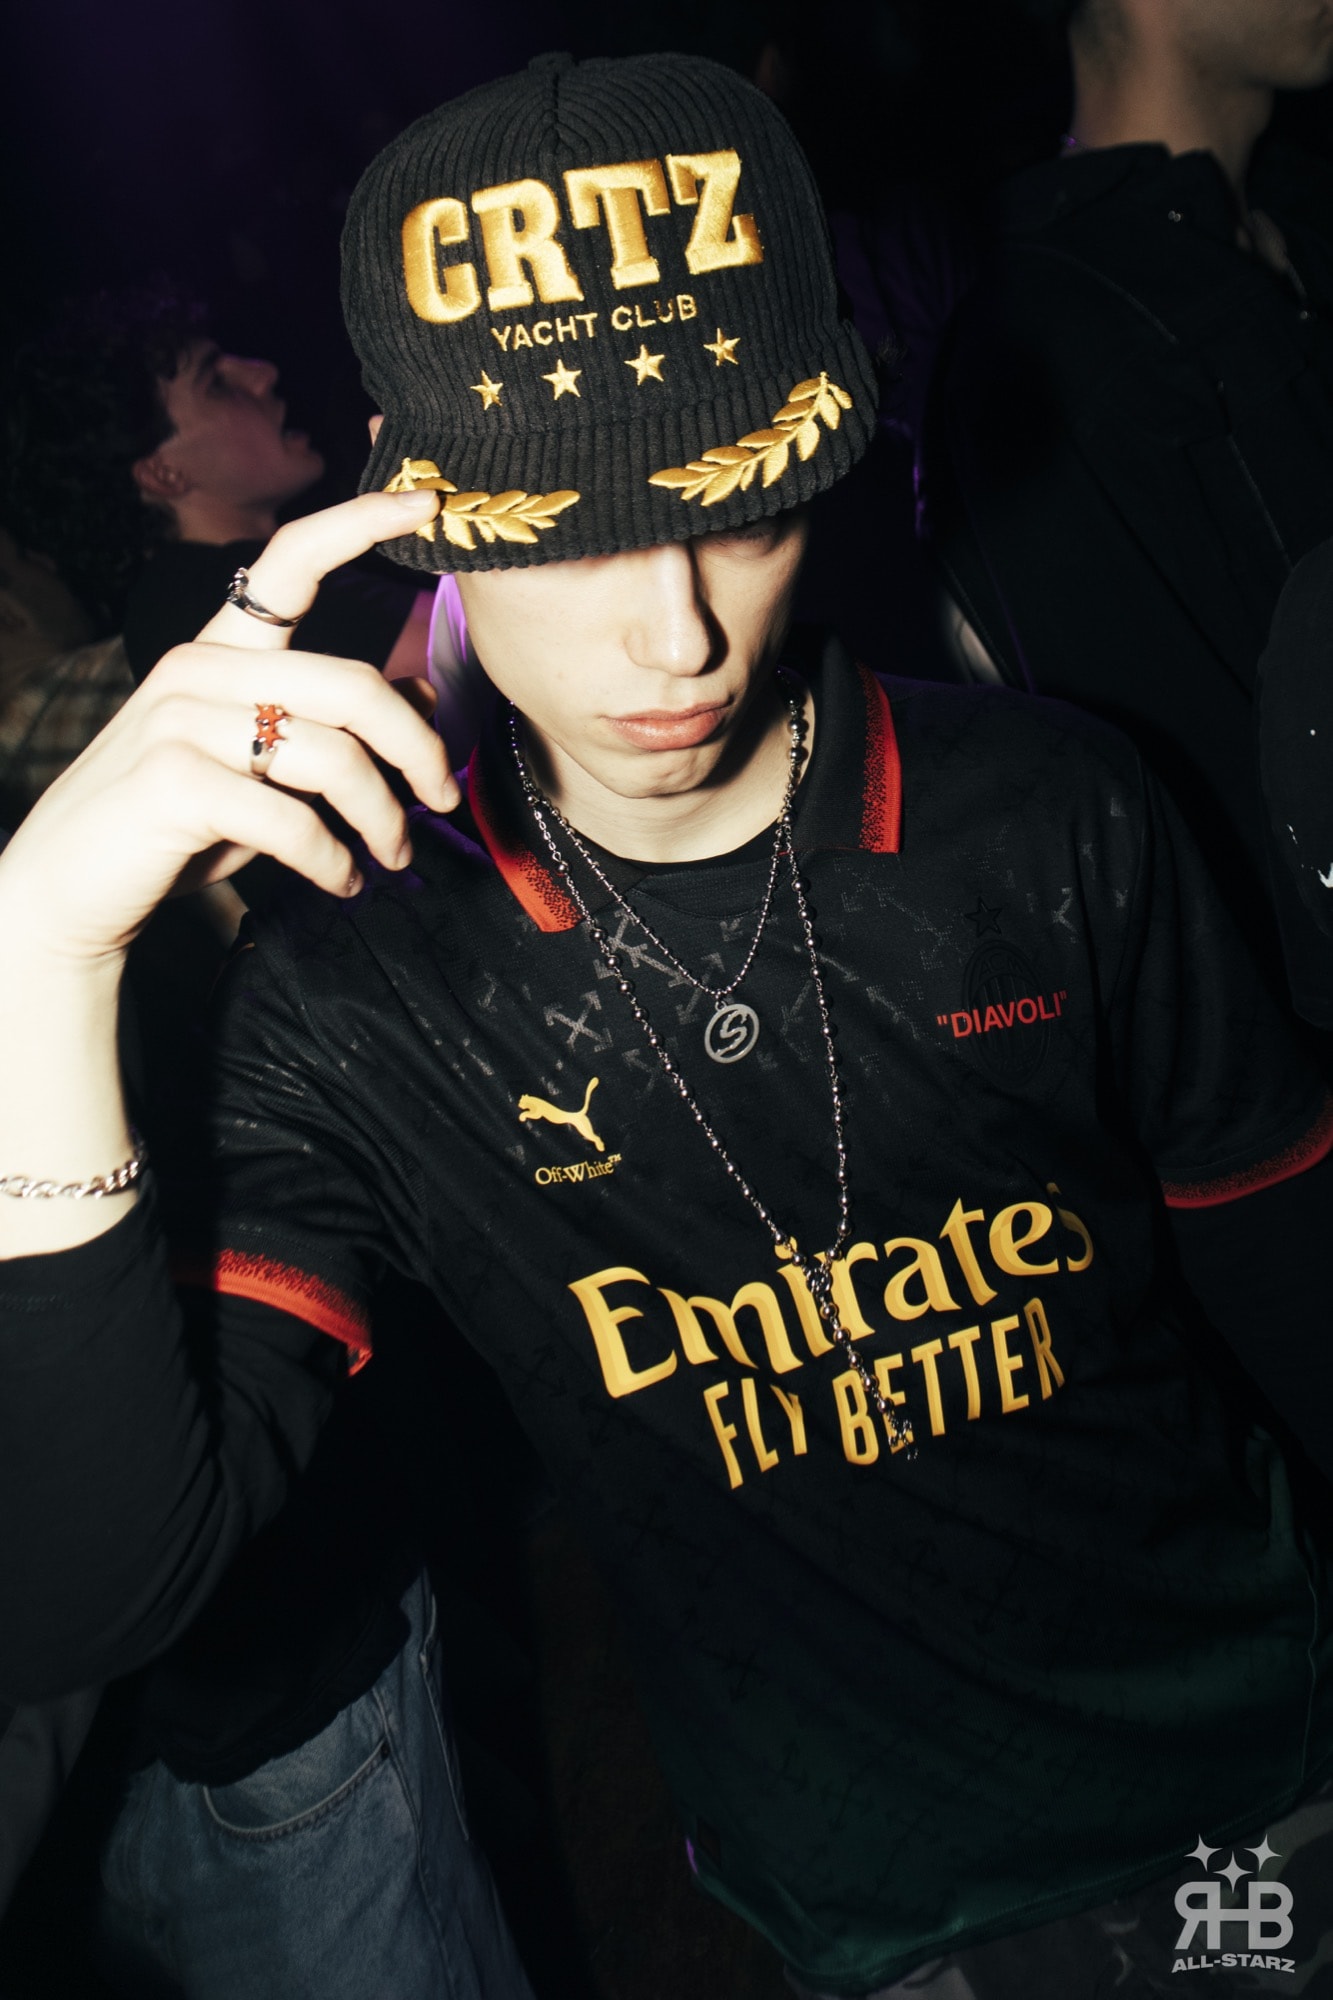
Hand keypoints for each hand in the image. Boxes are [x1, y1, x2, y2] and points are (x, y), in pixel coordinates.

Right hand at [0, 489, 453, 966]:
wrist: (67, 889)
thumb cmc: (172, 827)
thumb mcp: (257, 767)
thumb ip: (329, 726)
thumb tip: (422, 694)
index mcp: (218, 651)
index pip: (291, 561)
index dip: (359, 523)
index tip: (425, 502)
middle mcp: (196, 669)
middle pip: (351, 687)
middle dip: (418, 749)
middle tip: (444, 799)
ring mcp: (180, 721)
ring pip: (334, 760)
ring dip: (381, 820)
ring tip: (390, 858)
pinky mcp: (173, 783)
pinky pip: (293, 820)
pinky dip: (332, 861)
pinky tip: (342, 882)